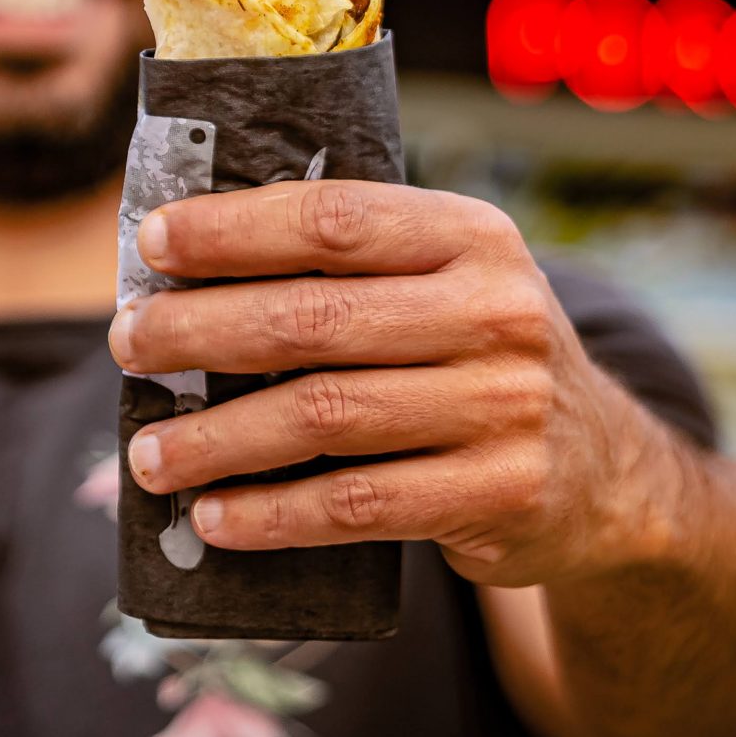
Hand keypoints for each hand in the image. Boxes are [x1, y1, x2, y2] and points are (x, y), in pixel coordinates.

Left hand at [108, 181, 681, 586]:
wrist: (608, 474)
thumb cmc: (479, 361)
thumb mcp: (449, 287)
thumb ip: (353, 271)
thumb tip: (183, 273)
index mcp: (473, 238)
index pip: (336, 218)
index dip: (234, 229)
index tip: (153, 241)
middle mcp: (497, 313)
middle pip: (316, 319)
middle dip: (201, 332)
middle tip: (128, 346)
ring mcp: (504, 406)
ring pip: (325, 417)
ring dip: (218, 438)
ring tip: (149, 453)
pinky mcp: (500, 493)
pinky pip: (358, 505)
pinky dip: (272, 515)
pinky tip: (214, 518)